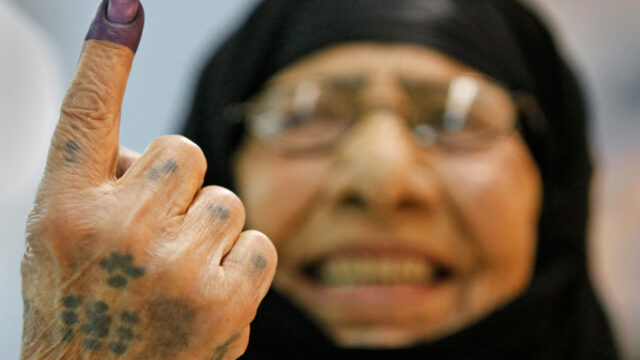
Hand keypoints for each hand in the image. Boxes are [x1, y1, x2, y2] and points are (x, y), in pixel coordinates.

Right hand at [20, 1, 275, 358]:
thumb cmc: (83, 308)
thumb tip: (152, 148)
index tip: (123, 9)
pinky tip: (207, 295)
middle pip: (184, 151)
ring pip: (227, 199)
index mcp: (65, 210)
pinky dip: (239, 264)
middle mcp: (116, 231)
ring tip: (176, 275)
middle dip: (177, 187)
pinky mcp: (226, 300)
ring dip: (208, 230)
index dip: (104, 59)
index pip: (86, 117)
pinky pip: (258, 242)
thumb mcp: (63, 243)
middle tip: (153, 236)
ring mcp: (175, 268)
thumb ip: (100, 186)